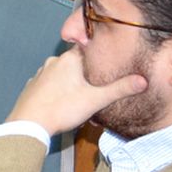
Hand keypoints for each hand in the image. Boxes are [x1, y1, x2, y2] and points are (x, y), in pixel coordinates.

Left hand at [5, 48, 146, 133]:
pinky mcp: (33, 86)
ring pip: (62, 72)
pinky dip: (58, 89)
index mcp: (69, 59)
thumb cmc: (61, 109)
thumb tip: (142, 80)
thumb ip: (119, 89)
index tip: (109, 57)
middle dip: (87, 70)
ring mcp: (41, 73)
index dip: (99, 52)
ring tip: (83, 93)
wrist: (29, 124)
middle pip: (75, 61)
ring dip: (72, 80)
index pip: (88, 47)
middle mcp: (53, 62)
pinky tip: (64, 100)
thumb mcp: (96, 99)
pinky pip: (50, 84)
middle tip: (99, 82)